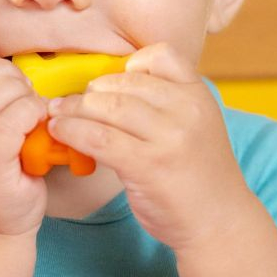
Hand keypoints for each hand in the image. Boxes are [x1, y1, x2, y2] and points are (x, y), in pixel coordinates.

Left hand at [46, 42, 250, 250]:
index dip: (129, 65)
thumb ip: (164, 104)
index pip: (160, 55)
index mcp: (198, 94)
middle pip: (124, 83)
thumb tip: (107, 90)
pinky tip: (60, 132)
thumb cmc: (198, 176)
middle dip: (90, 91)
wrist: (219, 222)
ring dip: (73, 109)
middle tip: (69, 102)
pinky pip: (98, 138)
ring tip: (57, 115)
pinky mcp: (147, 165)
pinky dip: (72, 131)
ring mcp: (169, 137)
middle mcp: (186, 110)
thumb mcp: (195, 126)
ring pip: (107, 107)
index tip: (109, 84)